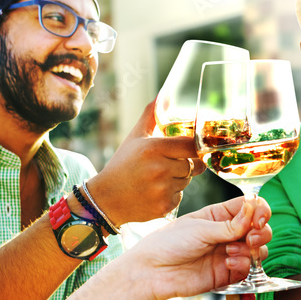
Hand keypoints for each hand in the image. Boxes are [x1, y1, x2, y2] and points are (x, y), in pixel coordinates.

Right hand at [90, 100, 205, 222]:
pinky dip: (172, 194)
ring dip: (179, 178)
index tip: (191, 148)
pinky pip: (180, 196)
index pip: (192, 145)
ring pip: (187, 180)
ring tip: (157, 178)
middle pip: (194, 164)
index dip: (195, 147)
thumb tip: (164, 93)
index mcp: (154, 148)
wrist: (105, 198)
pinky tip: (155, 191)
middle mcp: (160, 169)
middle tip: (169, 164)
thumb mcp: (135, 137)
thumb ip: (152, 115)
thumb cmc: (123, 164)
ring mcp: (162, 189)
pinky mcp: (164, 206)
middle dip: (186, 163)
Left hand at [128, 195, 271, 299]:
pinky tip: (228, 263)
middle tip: (251, 238)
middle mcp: (227, 233)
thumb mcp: (200, 228)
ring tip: (231, 252)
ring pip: (258, 250)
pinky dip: (243, 265)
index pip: (250, 207)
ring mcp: (228, 253)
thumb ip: (230, 225)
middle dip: (261, 233)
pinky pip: (247, 269)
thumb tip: (254, 212)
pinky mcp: (227, 273)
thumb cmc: (169, 243)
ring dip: (252, 251)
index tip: (259, 219)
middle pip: (260, 229)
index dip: (260, 211)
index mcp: (219, 215)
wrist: (153, 271)